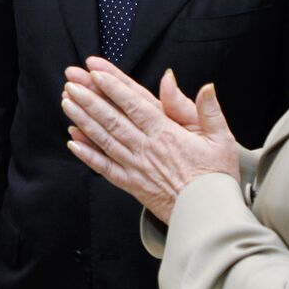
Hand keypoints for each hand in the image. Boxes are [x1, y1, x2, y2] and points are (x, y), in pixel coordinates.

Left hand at [61, 57, 237, 222]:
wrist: (209, 216)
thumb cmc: (217, 176)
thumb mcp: (221, 139)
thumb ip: (208, 110)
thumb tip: (204, 85)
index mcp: (167, 133)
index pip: (135, 104)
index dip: (113, 86)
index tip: (95, 71)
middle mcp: (147, 148)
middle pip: (112, 118)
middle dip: (90, 98)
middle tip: (71, 82)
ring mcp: (136, 167)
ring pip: (104, 139)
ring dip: (83, 120)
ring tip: (67, 102)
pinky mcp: (131, 185)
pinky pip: (105, 168)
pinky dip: (87, 155)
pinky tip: (72, 142)